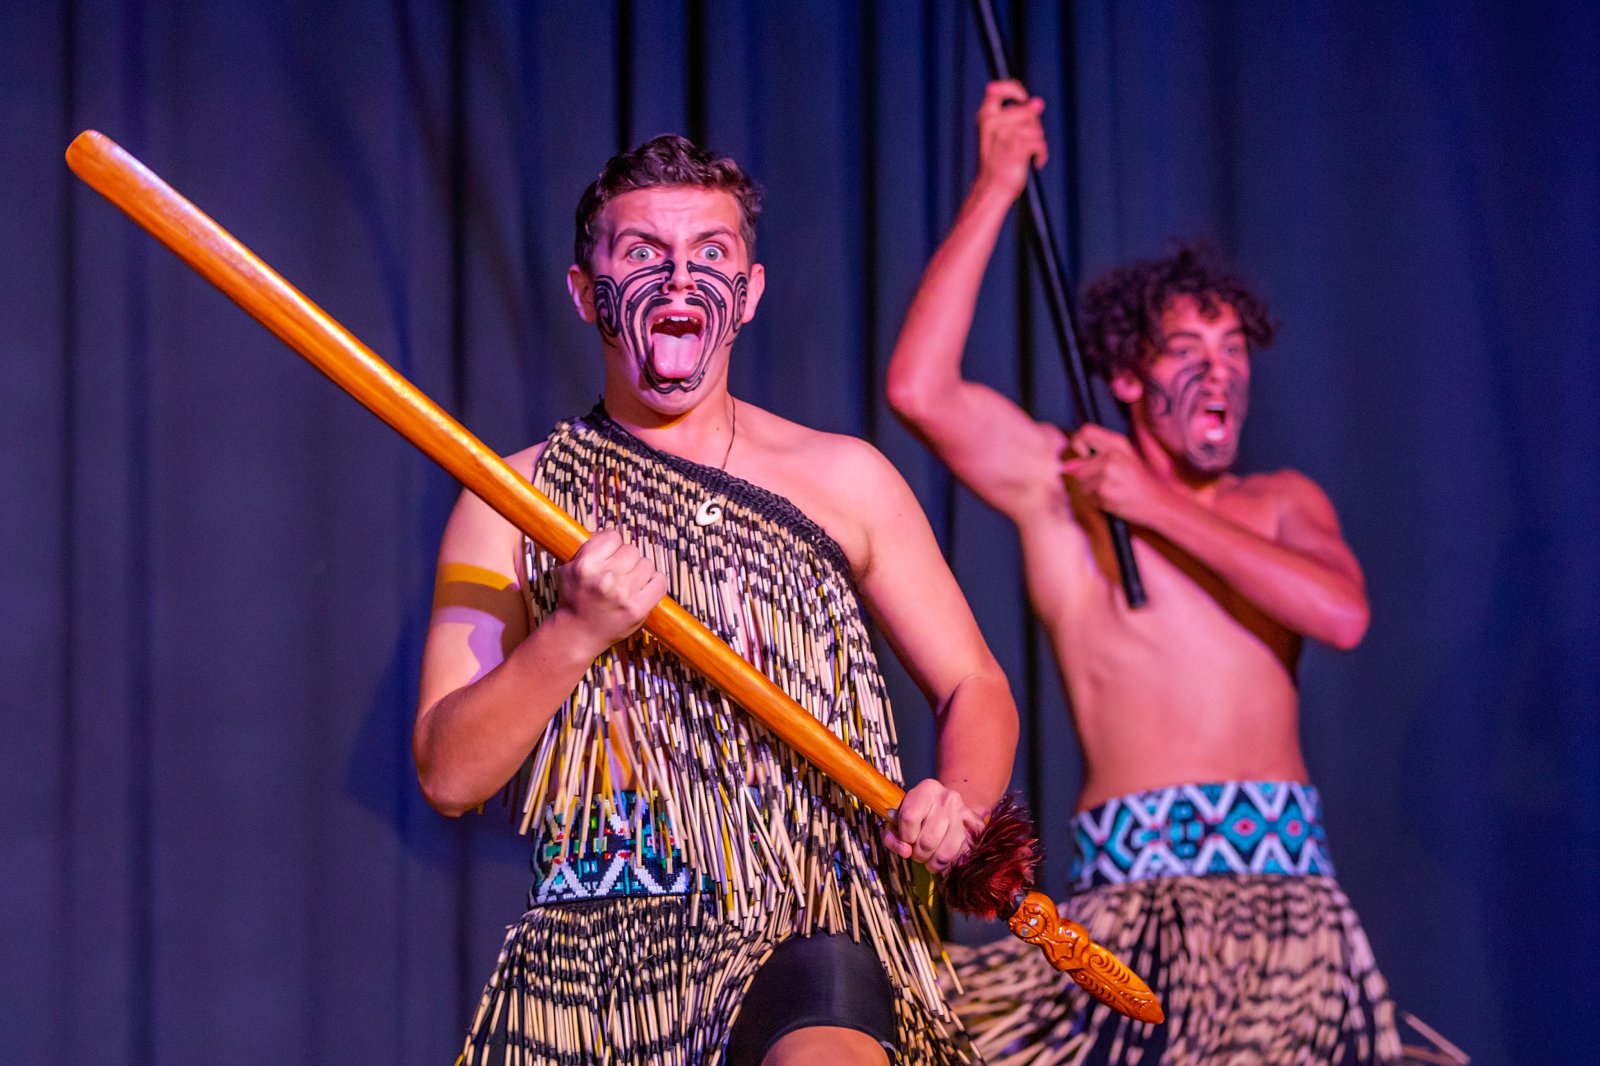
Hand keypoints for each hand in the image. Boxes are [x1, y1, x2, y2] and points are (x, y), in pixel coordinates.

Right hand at [553, 528, 668, 654]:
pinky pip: (660, 581)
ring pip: (647, 564)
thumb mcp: (569, 569)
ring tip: (629, 583)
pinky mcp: (638, 609)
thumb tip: (611, 532)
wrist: (577, 634)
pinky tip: (644, 587)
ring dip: (640, 571)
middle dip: (626, 560)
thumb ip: (588, 548)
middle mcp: (605, 578)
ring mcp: (623, 594)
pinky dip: (655, 582)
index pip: (613, 537)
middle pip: (632, 550)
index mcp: (586, 565)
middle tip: (618, 574)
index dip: (612, 546)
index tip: (609, 557)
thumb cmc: (574, 598)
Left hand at [885, 779, 985, 873]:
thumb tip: (906, 853)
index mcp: (926, 790)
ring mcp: (964, 812)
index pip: (910, 818)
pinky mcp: (976, 824)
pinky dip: (957, 860)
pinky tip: (949, 859)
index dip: (905, 836)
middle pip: (929, 840)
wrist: (944, 803)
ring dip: (936, 862)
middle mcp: (947, 798)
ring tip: (931, 860)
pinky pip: (968, 849)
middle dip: (919, 855)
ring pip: (948, 850)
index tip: (906, 839)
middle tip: (918, 854)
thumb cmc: (917, 813)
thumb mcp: (899, 819)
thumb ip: (894, 837)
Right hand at [976, 80, 1047, 201]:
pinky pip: (1040, 143)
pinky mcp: (1016, 147)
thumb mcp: (1002, 135)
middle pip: (1028, 111)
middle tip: (1025, 143)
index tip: (1022, 98)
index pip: (997, 91)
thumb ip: (1018, 116)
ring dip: (1037, 143)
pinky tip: (1036, 162)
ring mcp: (1004, 135)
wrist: (992, 189)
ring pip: (1036, 128)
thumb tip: (1038, 103)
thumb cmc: (998, 162)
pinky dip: (1042, 155)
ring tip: (1027, 155)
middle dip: (1033, 126)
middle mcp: (993, 123)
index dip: (1014, 89)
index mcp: (985, 117)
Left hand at [1061, 424, 1167, 525]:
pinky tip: (1114, 499)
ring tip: (1112, 491)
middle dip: (1087, 479)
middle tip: (1108, 483)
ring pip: (1081, 484)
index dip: (1078, 444)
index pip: (1085, 432)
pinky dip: (1097, 501)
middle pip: (1079, 467)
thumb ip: (1096, 457)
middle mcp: (1111, 455)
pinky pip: (1088, 497)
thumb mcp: (1125, 458)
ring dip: (1092, 491)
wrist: (1159, 502)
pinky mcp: (1103, 491)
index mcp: (1117, 443)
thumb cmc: (1141, 481)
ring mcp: (1107, 474)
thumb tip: (1067, 466)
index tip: (1084, 456)